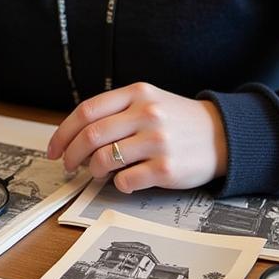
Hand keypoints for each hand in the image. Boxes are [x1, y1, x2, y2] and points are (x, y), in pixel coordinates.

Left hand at [47, 82, 227, 192]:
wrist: (225, 136)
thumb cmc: (177, 121)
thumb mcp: (149, 102)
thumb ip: (115, 112)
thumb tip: (75, 139)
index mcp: (137, 94)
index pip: (86, 112)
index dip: (63, 133)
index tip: (53, 149)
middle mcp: (147, 114)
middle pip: (90, 136)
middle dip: (71, 155)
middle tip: (68, 166)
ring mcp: (157, 141)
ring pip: (104, 159)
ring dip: (93, 170)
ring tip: (97, 172)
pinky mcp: (167, 168)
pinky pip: (126, 181)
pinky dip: (118, 184)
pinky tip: (125, 181)